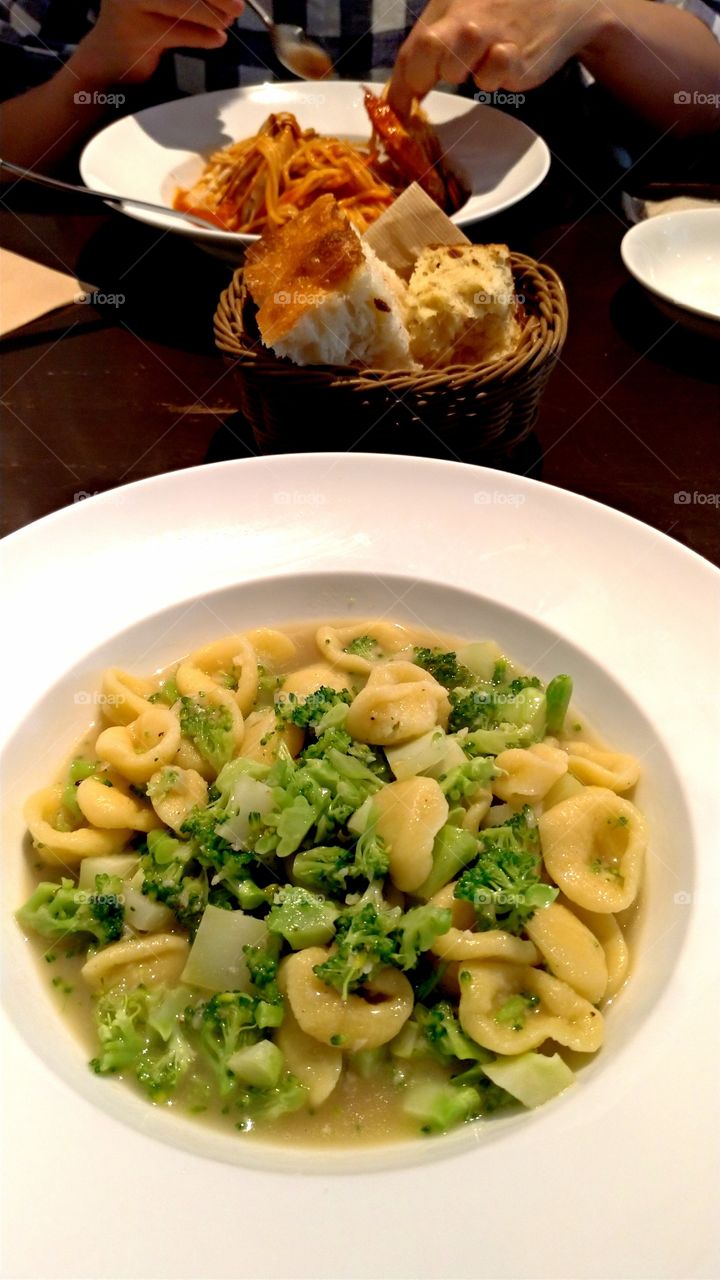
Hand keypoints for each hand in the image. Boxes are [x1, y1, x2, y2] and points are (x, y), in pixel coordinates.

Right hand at [69, 0, 243, 84]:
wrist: (109, 56)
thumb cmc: (144, 20)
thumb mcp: (167, 0)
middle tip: (238, 7)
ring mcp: (130, 3)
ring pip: (183, 4)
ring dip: (212, 15)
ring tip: (227, 22)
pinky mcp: (136, 32)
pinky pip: (179, 33)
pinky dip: (203, 36)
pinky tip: (217, 39)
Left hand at [388, 0, 598, 113]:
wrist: (560, 1)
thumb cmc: (504, 10)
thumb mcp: (462, 10)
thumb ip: (431, 42)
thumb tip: (400, 92)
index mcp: (447, 3)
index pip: (411, 49)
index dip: (399, 87)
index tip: (395, 113)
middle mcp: (465, 13)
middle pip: (426, 51)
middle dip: (425, 78)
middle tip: (434, 85)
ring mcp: (490, 33)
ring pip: (455, 69)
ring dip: (463, 73)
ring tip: (482, 58)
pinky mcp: (514, 55)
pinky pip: (489, 78)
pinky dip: (492, 78)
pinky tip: (506, 60)